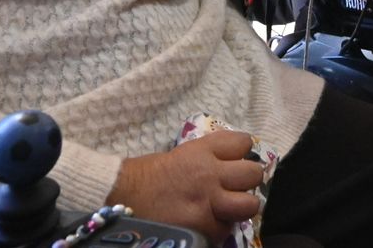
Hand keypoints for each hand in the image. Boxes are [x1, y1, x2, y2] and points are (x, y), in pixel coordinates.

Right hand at [107, 131, 264, 245]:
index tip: (233, 160)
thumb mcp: (181, 156)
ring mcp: (208, 203)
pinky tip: (206, 224)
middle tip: (234, 187)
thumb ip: (207, 159)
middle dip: (246, 181)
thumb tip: (227, 166)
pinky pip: (226, 229)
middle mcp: (210, 174)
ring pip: (249, 205)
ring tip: (226, 210)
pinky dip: (219, 228)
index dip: (240, 152)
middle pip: (253, 174)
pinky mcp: (202, 228)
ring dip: (239, 208)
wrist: (120, 196)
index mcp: (203, 151)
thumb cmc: (146, 176)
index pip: (243, 143)